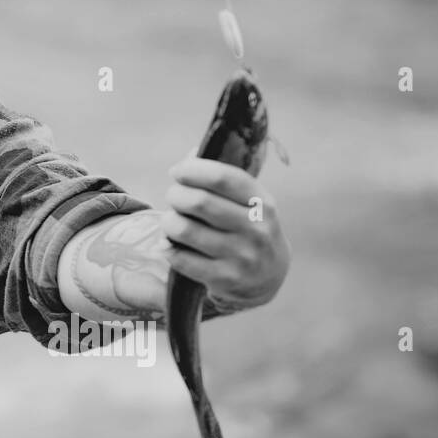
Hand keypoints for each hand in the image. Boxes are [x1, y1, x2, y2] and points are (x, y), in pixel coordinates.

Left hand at [161, 155, 290, 309]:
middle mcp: (256, 229)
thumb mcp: (247, 201)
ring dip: (168, 221)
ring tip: (172, 222)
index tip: (177, 172)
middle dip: (175, 195)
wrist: (268, 277)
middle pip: (198, 202)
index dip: (192, 170)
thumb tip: (190, 157)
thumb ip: (220, 178)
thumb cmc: (247, 226)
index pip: (223, 177)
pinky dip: (168, 248)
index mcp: (262, 202)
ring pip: (184, 229)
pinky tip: (171, 245)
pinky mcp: (225, 279)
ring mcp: (242, 256)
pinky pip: (180, 258)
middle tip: (173, 198)